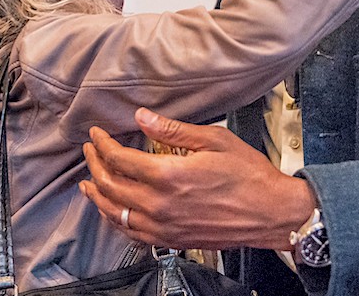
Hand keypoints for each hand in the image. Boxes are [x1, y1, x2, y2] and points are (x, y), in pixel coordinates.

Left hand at [80, 107, 315, 249]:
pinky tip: (111, 211)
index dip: (103, 144)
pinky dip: (114, 220)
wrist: (271, 213)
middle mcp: (161, 205)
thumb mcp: (214, 140)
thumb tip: (143, 117)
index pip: (120, 160)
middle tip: (90, 150)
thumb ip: (173, 130)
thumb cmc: (249, 175)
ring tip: (88, 181)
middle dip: (95, 164)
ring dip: (97, 195)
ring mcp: (164, 227)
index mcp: (169, 176)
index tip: (97, 134)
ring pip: (115, 213)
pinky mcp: (171, 241)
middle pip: (111, 185)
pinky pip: (131, 233)